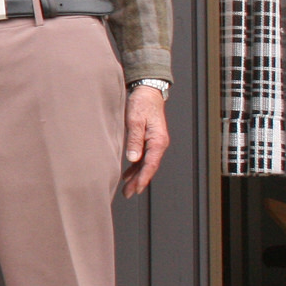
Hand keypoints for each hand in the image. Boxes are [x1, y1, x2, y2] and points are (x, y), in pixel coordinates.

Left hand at [121, 83, 169, 197]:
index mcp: (157, 141)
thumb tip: (133, 159)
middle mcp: (159, 143)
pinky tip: (128, 173)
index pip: (150, 165)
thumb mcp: (135, 121)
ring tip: (127, 188)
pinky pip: (144, 157)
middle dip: (139, 181)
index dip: (143, 178)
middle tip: (128, 194)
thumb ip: (134, 140)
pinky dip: (136, 166)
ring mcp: (154, 142)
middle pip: (149, 167)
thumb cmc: (141, 103)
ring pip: (146, 163)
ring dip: (137, 176)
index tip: (135, 189)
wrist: (147, 91)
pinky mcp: (149, 139)